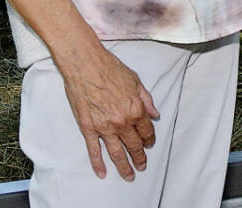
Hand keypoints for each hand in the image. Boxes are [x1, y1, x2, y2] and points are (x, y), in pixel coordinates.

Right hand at [56, 43, 160, 180]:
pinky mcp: (88, 128)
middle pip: (133, 145)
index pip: (146, 131)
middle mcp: (122, 121)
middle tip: (142, 166)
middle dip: (139, 157)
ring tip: (129, 175)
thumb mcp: (136, 81)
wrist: (86, 65)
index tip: (150, 144)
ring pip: (117, 153)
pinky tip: (102, 173)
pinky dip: (98, 163)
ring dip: (124, 166)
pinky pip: (94, 150)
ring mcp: (104, 127)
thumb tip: (155, 114)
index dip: (149, 139)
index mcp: (135, 109)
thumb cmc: (110, 69)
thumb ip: (147, 100)